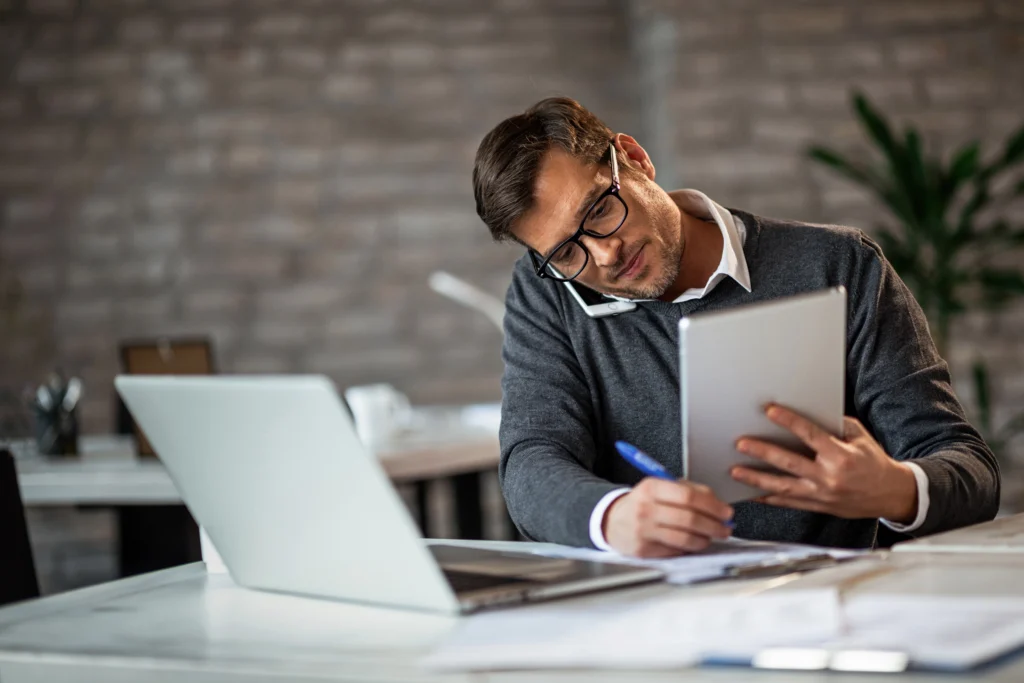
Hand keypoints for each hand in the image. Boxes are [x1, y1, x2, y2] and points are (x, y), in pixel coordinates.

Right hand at [602, 478, 733, 557]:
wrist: (612, 521)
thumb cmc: (643, 503)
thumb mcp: (660, 487)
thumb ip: (688, 491)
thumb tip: (717, 504)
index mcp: (651, 488)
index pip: (688, 497)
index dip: (712, 506)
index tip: (726, 512)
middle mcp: (645, 509)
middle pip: (689, 519)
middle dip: (714, 525)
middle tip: (725, 527)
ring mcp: (643, 532)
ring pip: (684, 539)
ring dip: (705, 539)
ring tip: (712, 537)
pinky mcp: (643, 551)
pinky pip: (675, 552)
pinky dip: (690, 549)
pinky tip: (695, 544)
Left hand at [730, 404, 917, 521]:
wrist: (890, 494)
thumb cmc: (873, 462)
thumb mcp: (860, 438)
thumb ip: (835, 425)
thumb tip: (809, 411)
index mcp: (841, 456)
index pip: (810, 435)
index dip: (789, 421)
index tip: (770, 410)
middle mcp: (829, 477)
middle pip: (789, 463)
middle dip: (763, 452)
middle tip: (741, 443)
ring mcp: (821, 495)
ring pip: (782, 487)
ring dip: (756, 479)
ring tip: (735, 471)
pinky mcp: (817, 506)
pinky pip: (787, 503)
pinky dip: (766, 498)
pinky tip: (749, 493)